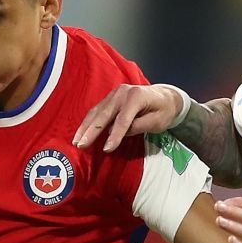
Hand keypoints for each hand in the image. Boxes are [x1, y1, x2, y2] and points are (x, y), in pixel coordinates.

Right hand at [72, 84, 186, 151]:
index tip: (106, 149)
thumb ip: (139, 126)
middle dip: (92, 131)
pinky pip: (97, 110)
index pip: (123, 120)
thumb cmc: (163, 111)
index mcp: (136, 96)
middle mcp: (123, 92)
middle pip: (104, 114)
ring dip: (85, 127)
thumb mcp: (157, 122)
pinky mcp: (110, 97)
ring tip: (76, 141)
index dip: (114, 136)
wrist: (164, 97)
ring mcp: (115, 94)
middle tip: (81, 145)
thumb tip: (119, 134)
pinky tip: (81, 132)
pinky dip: (88, 122)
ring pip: (97, 112)